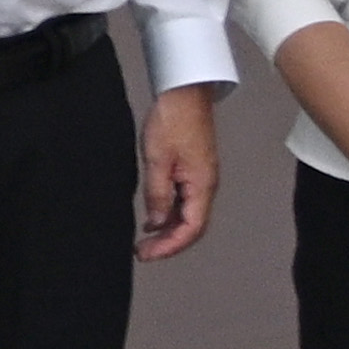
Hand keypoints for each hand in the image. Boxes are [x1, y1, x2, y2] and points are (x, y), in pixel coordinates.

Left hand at [134, 83, 218, 261]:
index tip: (147, 254)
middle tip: (143, 252)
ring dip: (168, 229)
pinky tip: (152, 217)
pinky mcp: (193, 170)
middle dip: (168, 243)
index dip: (169, 246)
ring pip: (188, 214)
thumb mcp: (157, 160)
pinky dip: (168, 213)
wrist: (184, 93)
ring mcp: (201, 178)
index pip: (191, 229)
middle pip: (192, 226)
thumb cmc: (173, 120)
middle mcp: (206, 185)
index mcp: (202, 185)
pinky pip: (184, 200)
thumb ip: (157, 193)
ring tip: (144, 239)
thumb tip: (156, 221)